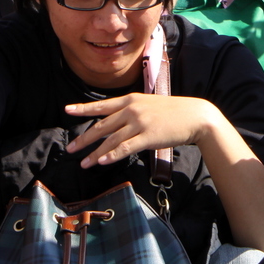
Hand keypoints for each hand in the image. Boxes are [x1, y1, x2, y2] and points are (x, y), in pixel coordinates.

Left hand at [65, 94, 220, 167]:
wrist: (195, 116)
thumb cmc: (173, 111)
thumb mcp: (149, 104)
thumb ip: (132, 111)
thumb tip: (115, 122)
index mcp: (130, 100)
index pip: (102, 106)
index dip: (83, 109)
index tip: (67, 110)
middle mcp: (132, 109)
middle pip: (102, 126)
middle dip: (84, 139)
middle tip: (71, 149)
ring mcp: (139, 123)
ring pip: (111, 140)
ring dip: (95, 153)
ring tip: (84, 163)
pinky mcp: (147, 136)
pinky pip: (125, 148)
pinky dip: (111, 155)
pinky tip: (102, 162)